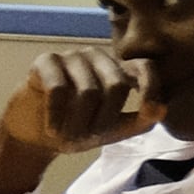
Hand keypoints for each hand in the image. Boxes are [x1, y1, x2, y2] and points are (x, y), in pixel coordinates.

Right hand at [0, 45, 157, 193]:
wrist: (34, 134)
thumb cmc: (76, 128)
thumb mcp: (113, 131)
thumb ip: (139, 121)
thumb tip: (160, 109)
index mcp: (118, 70)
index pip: (144, 67)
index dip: (151, 86)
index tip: (151, 110)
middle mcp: (97, 57)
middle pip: (116, 85)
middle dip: (103, 119)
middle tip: (88, 137)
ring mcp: (71, 56)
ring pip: (87, 90)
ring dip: (77, 122)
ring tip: (66, 135)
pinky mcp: (45, 61)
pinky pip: (58, 89)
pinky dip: (56, 115)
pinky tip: (51, 128)